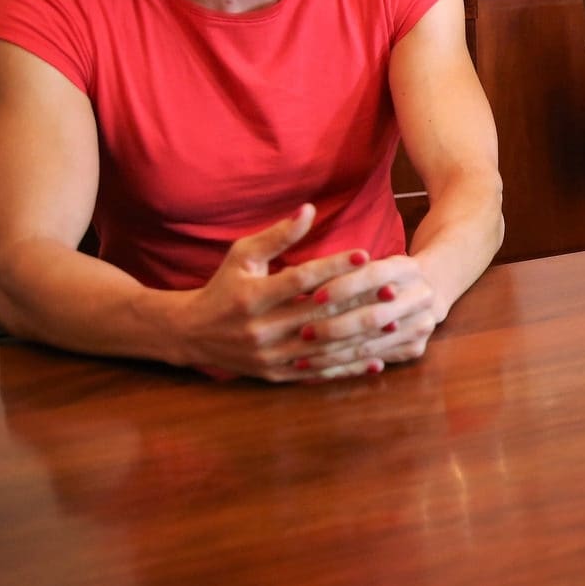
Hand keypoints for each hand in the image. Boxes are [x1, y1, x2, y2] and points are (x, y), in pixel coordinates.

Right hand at [169, 205, 386, 382]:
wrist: (191, 333)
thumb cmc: (223, 286)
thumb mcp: (242, 255)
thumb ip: (277, 235)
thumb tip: (310, 209)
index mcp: (251, 296)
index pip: (299, 280)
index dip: (332, 266)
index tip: (365, 254)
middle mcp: (260, 329)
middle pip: (317, 316)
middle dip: (356, 304)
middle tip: (391, 290)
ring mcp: (268, 356)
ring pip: (323, 349)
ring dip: (360, 339)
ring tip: (393, 325)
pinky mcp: (276, 375)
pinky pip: (317, 373)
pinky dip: (347, 368)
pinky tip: (376, 361)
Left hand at [295, 254, 443, 371]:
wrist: (418, 292)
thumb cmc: (376, 276)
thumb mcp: (363, 265)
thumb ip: (338, 271)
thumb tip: (297, 281)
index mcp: (408, 268)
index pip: (374, 275)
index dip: (344, 286)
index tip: (314, 297)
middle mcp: (422, 296)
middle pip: (374, 316)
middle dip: (336, 327)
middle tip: (304, 334)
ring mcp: (422, 325)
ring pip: (371, 345)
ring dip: (332, 355)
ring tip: (300, 360)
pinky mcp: (415, 349)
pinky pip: (372, 362)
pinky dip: (341, 369)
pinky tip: (315, 373)